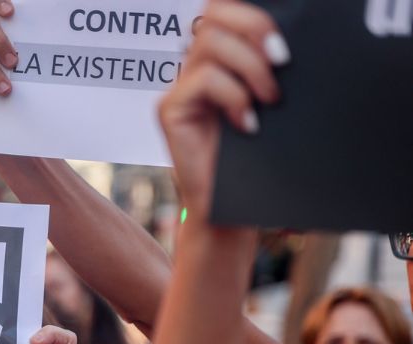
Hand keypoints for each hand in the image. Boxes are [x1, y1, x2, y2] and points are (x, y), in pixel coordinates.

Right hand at [158, 0, 286, 216]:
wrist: (231, 209)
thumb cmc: (254, 160)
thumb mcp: (269, 105)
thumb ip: (270, 69)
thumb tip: (289, 42)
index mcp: (219, 61)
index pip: (223, 10)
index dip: (253, 15)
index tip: (284, 45)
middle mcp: (194, 69)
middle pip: (213, 14)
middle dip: (254, 28)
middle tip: (281, 61)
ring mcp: (179, 89)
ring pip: (209, 42)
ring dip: (249, 66)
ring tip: (269, 99)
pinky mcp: (169, 111)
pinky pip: (203, 80)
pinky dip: (233, 96)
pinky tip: (247, 123)